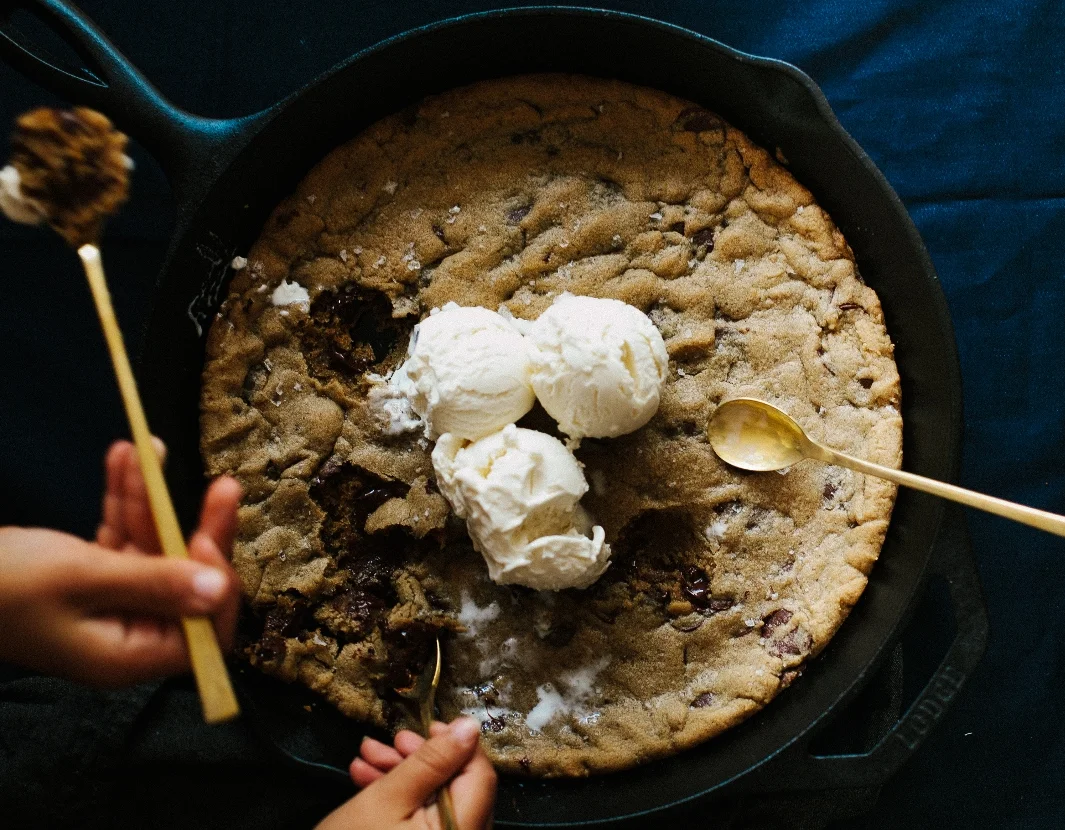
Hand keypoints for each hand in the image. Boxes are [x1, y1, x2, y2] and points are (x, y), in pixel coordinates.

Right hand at [0, 438, 241, 685]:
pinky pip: (121, 538)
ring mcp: (110, 605)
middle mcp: (127, 634)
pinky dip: (122, 502)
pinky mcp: (90, 578)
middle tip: (222, 485)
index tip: (209, 537)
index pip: (205, 634)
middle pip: (187, 583)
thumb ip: (154, 581)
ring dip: (151, 501)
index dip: (217, 585)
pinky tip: (123, 458)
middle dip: (198, 528)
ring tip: (148, 449)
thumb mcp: (81, 576)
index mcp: (129, 654)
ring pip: (153, 550)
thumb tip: (218, 588)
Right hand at [317, 717, 496, 829]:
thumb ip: (432, 760)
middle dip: (421, 759)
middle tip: (392, 741)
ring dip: (404, 774)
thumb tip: (469, 726)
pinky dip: (401, 799)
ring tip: (367, 757)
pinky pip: (425, 819)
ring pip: (437, 800)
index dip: (459, 745)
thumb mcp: (389, 797)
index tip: (430, 727)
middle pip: (457, 787)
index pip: (481, 777)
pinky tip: (367, 780)